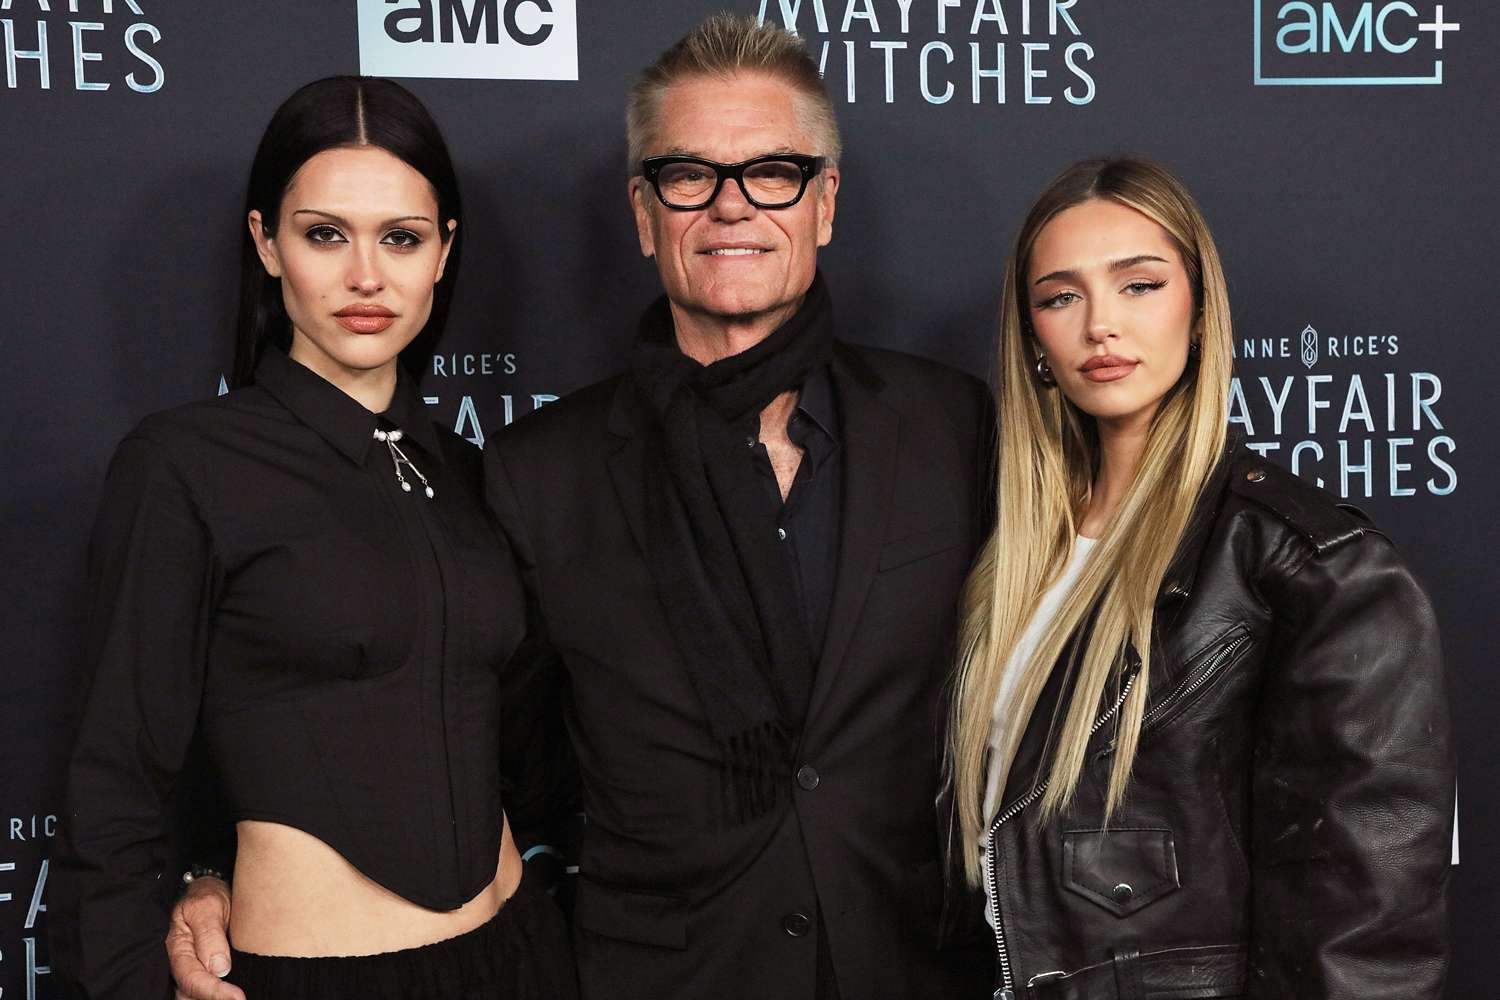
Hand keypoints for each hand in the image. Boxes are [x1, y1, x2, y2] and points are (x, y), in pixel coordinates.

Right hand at [166, 876, 244, 999]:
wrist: (209, 890)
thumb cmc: (207, 896)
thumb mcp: (208, 906)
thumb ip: (210, 935)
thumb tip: (219, 969)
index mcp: (177, 949)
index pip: (192, 979)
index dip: (213, 991)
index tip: (237, 997)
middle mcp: (180, 964)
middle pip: (190, 994)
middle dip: (213, 999)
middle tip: (239, 999)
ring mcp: (190, 969)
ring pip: (194, 996)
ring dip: (213, 998)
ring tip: (237, 997)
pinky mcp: (203, 971)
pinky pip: (203, 989)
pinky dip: (216, 994)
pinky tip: (232, 993)